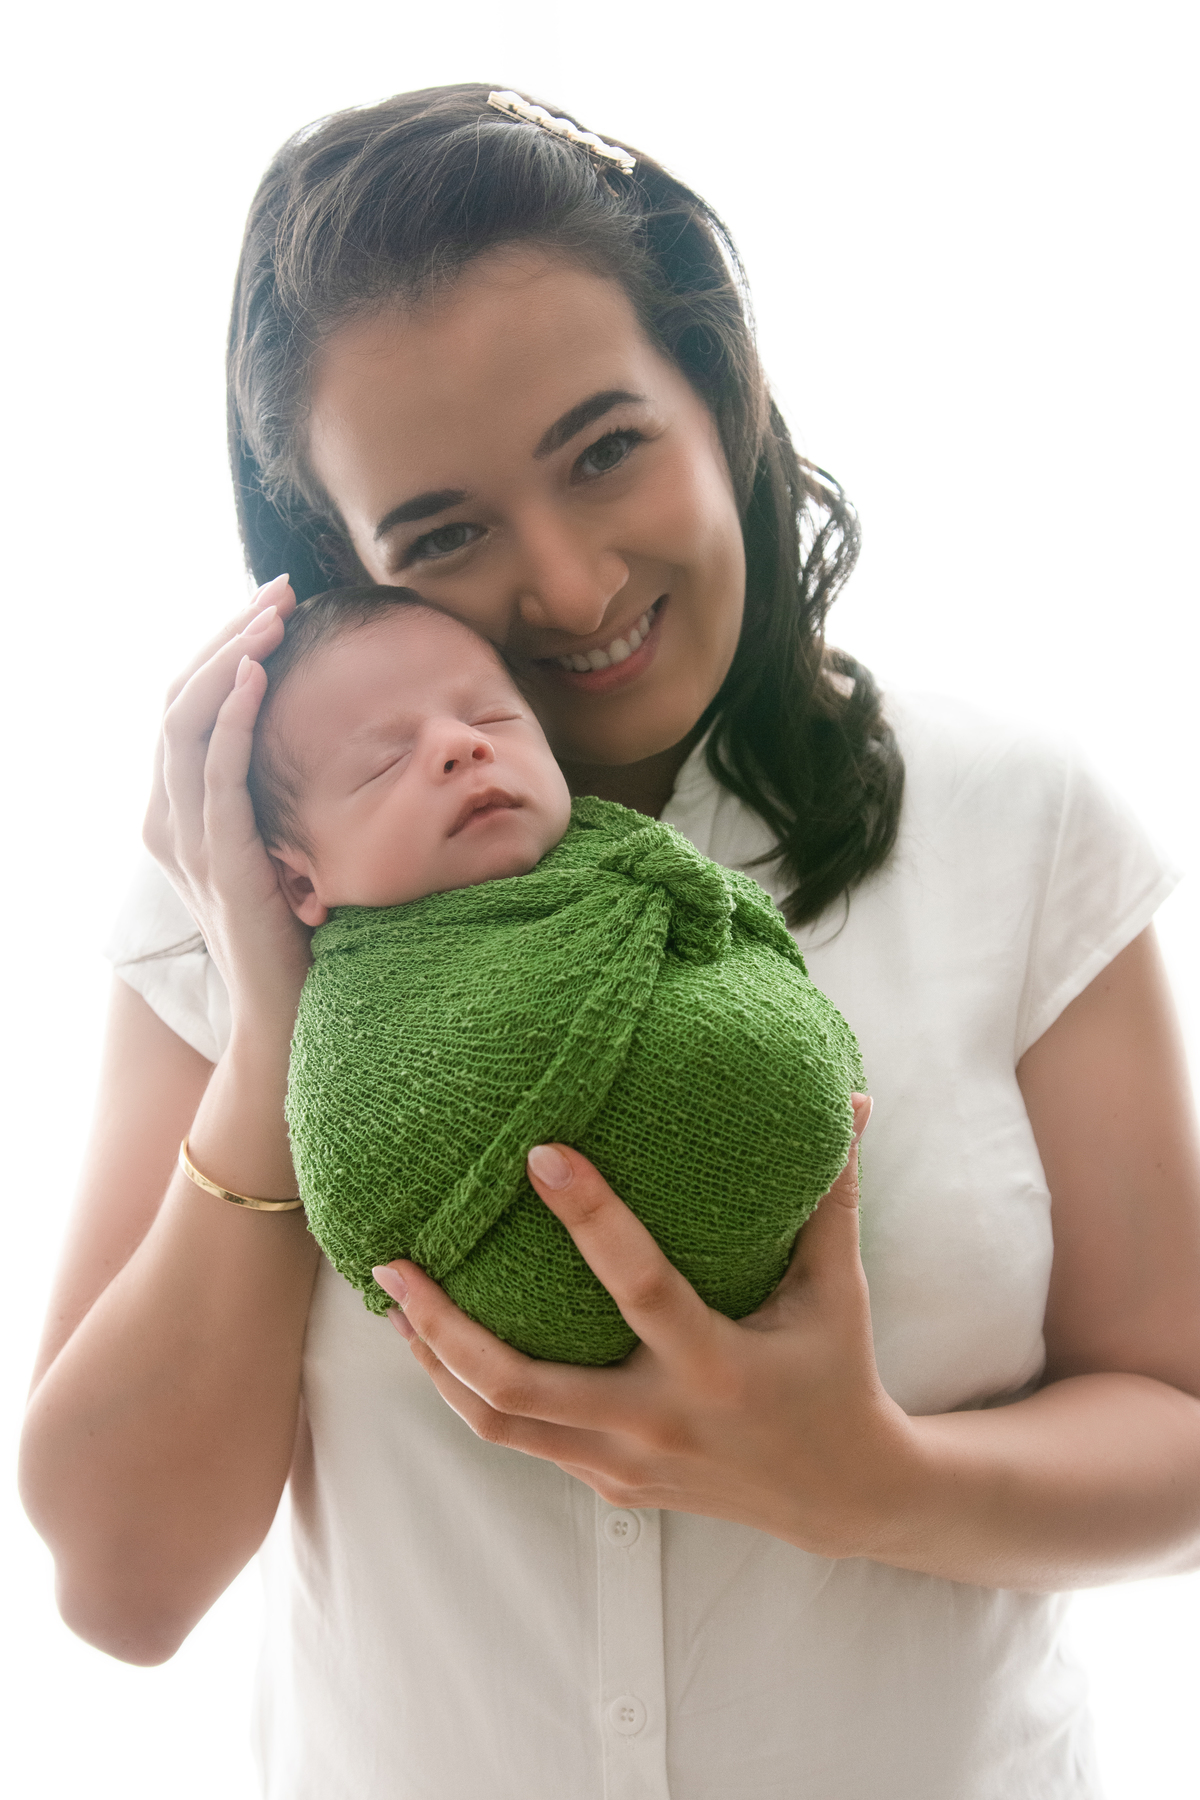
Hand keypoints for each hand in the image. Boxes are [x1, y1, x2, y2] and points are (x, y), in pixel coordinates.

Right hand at [142, 574, 310, 1029]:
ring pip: (186, 726)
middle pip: (176, 701)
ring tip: (269, 618)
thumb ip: (271, 796)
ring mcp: (187, 841)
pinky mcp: (219, 861)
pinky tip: (253, 677)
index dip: (221, 647)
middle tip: (278, 592)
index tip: (273, 604)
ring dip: (228, 662)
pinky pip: (214, 776)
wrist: (286, 1012)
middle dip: (226, 636)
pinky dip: (229, 720)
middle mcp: (168, 819)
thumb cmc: (294, 928)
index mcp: (178, 810)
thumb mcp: (276, 844)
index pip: (184, 706)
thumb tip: (309, 735)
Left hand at [375, 1097, 922, 1556]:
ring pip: (501, 1422)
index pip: (639, 1286)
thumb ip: (831, 1193)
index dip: (590, 1219)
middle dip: (447, 1325)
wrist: (838, 1495)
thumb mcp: (837, 1286)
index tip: (539, 1152)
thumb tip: (850, 1097)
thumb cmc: (835, 1371)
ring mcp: (625, 1465)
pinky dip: (471, 1392)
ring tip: (394, 1299)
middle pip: (521, 1386)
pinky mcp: (609, 1487)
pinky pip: (522, 1439)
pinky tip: (439, 1345)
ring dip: (437, 1362)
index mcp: (716, 1365)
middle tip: (394, 1260)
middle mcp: (659, 1423)